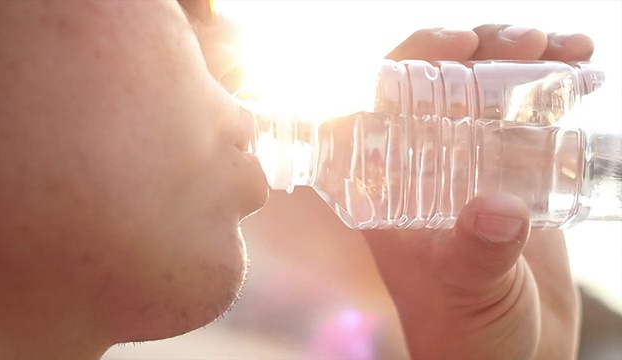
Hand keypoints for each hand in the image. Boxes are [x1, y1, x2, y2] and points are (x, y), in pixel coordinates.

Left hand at [364, 25, 593, 359]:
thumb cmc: (466, 333)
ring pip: (487, 94)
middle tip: (524, 42)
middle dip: (479, 50)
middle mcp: (424, 167)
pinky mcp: (512, 175)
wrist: (512, 356)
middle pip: (440, 85)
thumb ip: (476, 253)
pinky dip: (556, 91)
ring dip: (523, 60)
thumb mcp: (465, 291)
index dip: (409, 60)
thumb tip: (499, 209)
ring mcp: (471, 168)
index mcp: (388, 186)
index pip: (379, 103)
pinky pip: (529, 119)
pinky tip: (585, 76)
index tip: (455, 42)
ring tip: (567, 49)